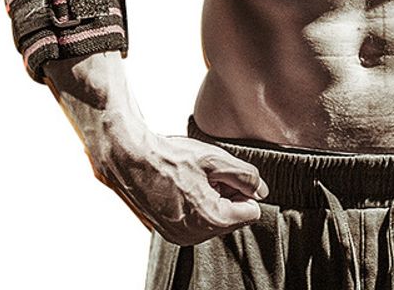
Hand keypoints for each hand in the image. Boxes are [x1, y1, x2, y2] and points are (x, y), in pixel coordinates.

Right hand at [91, 130, 268, 245]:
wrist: (132, 160)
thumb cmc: (171, 157)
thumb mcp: (216, 159)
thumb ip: (246, 177)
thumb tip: (261, 190)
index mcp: (211, 219)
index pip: (251, 212)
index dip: (244, 190)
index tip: (227, 176)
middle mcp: (195, 235)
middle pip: (233, 218)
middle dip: (228, 196)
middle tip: (209, 176)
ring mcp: (180, 236)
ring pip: (215, 220)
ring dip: (213, 199)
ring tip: (194, 180)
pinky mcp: (169, 232)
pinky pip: (197, 222)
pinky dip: (197, 205)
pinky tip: (184, 187)